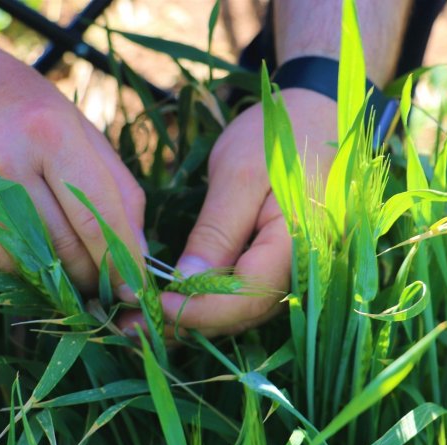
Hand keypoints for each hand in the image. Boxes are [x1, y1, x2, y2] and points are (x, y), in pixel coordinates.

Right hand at [0, 34, 145, 292]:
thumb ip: (116, 187)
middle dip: (88, 277)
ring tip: (56, 265)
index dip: (120, 264)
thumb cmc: (16, 104)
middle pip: (60, 249)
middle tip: (97, 283)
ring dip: (46, 279)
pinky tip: (8, 244)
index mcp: (48, 131)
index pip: (96, 218)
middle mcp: (0, 158)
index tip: (133, 290)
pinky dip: (2, 268)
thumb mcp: (77, 127)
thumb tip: (135, 252)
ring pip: (20, 266)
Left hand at [119, 89, 337, 337]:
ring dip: (192, 319)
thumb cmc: (278, 136)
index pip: (246, 298)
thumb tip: (186, 283)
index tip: (153, 305)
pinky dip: (207, 304)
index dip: (198, 310)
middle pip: (241, 314)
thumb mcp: (239, 175)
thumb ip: (216, 232)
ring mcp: (294, 272)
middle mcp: (302, 270)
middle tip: (129, 324)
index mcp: (297, 246)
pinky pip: (244, 296)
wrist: (317, 119)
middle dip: (186, 323)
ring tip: (141, 319)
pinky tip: (174, 303)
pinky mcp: (278, 266)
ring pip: (240, 311)